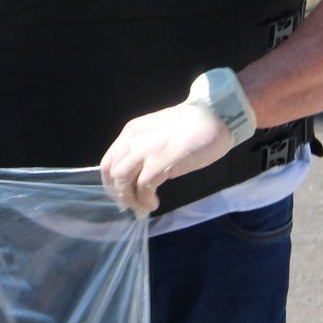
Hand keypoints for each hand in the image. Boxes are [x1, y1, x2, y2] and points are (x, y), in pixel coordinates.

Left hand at [99, 101, 234, 215]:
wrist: (215, 116)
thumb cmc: (191, 126)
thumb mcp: (157, 134)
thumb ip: (143, 149)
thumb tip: (136, 176)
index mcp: (131, 131)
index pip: (107, 161)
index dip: (110, 183)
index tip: (121, 196)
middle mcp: (133, 139)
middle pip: (112, 173)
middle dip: (119, 194)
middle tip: (132, 206)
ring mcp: (146, 149)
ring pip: (122, 180)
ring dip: (130, 198)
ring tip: (143, 206)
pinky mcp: (161, 161)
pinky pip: (144, 187)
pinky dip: (145, 200)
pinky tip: (154, 203)